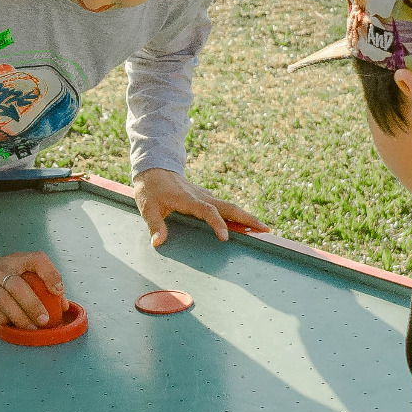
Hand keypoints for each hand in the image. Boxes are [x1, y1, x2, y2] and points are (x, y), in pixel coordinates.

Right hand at [0, 251, 63, 327]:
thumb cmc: (7, 274)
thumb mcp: (23, 271)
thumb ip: (44, 284)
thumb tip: (63, 306)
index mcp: (17, 261)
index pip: (36, 260)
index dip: (50, 274)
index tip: (58, 291)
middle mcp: (1, 270)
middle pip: (18, 286)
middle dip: (33, 305)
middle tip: (45, 320)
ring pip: (4, 301)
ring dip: (20, 317)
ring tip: (32, 328)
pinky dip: (4, 319)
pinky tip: (12, 325)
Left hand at [131, 169, 258, 247]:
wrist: (155, 169)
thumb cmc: (150, 189)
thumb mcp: (147, 208)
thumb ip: (155, 225)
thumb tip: (158, 243)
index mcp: (188, 199)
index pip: (207, 211)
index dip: (217, 223)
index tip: (225, 237)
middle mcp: (201, 196)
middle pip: (228, 207)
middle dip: (247, 218)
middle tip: (264, 229)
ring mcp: (206, 196)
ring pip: (230, 206)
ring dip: (246, 217)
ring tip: (263, 229)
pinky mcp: (206, 198)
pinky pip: (225, 207)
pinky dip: (237, 216)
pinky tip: (246, 226)